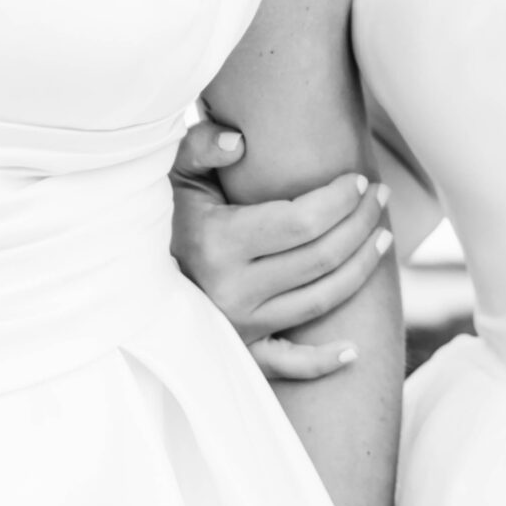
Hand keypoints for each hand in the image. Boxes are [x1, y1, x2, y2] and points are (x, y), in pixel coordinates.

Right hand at [170, 115, 391, 379]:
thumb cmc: (156, 217)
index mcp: (218, 242)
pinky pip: (288, 365)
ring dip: (361, 270)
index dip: (339, 201)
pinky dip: (322, 362)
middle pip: (320, 259)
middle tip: (379, 199)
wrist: (122, 280)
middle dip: (359, 225)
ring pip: (320, 301)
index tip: (358, 181)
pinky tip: (353, 350)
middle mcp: (232, 289)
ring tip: (383, 238)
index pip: (301, 222)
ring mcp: (238, 326)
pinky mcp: (239, 353)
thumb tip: (240, 140)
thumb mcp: (172, 174)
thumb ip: (202, 146)